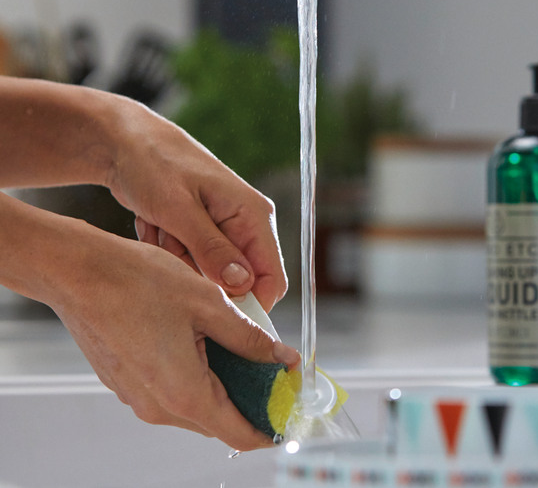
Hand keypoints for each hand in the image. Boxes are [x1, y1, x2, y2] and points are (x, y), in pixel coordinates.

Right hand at [56, 229, 299, 450]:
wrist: (77, 272)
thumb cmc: (138, 282)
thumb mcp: (211, 303)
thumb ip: (250, 337)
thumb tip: (282, 357)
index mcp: (184, 393)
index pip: (239, 433)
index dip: (271, 427)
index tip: (291, 411)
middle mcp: (158, 406)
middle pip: (219, 422)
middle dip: (252, 402)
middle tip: (278, 373)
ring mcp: (138, 396)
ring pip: (196, 405)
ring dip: (226, 386)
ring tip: (248, 353)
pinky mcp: (126, 381)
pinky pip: (173, 390)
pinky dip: (200, 376)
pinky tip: (211, 344)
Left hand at [106, 100, 286, 309]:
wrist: (124, 142)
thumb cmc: (153, 164)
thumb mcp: (178, 209)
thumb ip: (211, 249)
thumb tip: (242, 286)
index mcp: (253, 215)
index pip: (272, 278)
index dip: (249, 304)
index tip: (211, 310)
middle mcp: (246, 224)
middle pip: (235, 280)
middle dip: (199, 274)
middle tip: (170, 243)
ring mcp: (225, 229)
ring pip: (208, 274)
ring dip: (179, 260)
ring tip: (160, 226)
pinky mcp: (203, 233)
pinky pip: (190, 263)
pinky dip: (169, 251)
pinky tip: (156, 225)